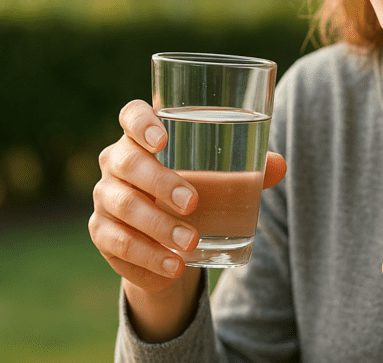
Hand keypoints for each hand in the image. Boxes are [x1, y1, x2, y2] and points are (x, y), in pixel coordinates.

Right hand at [88, 99, 286, 291]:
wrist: (168, 238)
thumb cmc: (198, 188)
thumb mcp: (222, 177)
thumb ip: (250, 168)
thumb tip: (279, 165)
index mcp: (143, 136)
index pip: (131, 116)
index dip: (141, 124)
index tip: (163, 139)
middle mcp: (117, 161)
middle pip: (128, 162)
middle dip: (160, 182)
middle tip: (193, 202)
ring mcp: (105, 196)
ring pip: (122, 206)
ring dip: (157, 225)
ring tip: (190, 242)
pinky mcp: (102, 232)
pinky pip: (117, 243)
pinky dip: (147, 256)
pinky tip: (173, 265)